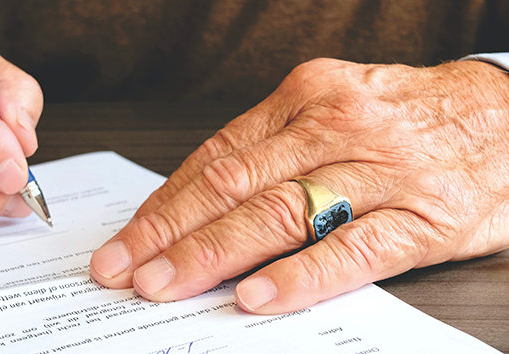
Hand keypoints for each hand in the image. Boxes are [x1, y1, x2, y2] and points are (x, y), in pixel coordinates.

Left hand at [90, 57, 508, 313]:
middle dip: (170, 234)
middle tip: (124, 269)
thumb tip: (201, 201)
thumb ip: (273, 152)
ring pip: (281, 214)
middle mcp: (336, 128)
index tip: (128, 239)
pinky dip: (301, 275)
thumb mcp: (333, 110)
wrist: (506, 114)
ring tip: (168, 285)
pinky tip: (258, 297)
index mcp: (306, 98)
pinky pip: (352, 250)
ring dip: (215, 255)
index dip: (165, 204)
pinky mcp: (422, 217)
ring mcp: (380, 173)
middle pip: (235, 186)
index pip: (217, 157)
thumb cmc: (407, 117)